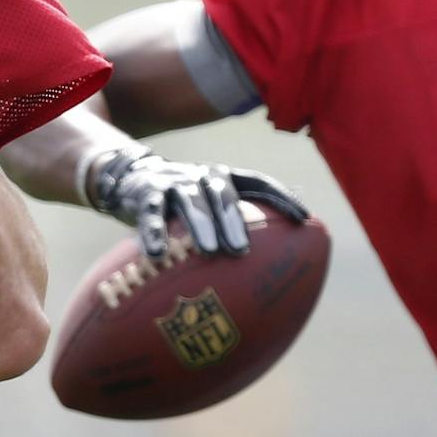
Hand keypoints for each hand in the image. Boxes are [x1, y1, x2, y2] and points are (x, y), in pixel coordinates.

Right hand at [85, 147, 310, 258]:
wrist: (133, 178)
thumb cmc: (184, 202)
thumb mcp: (209, 204)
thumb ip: (235, 223)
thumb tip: (277, 261)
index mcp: (224, 177)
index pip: (258, 182)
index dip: (282, 197)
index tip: (303, 219)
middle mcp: (202, 175)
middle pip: (223, 193)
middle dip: (234, 220)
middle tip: (242, 250)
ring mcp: (175, 182)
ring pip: (190, 201)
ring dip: (201, 225)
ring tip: (209, 251)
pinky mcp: (147, 193)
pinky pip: (151, 213)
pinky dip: (154, 232)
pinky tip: (157, 254)